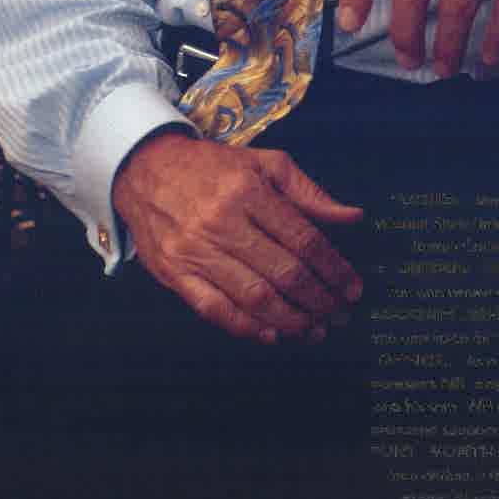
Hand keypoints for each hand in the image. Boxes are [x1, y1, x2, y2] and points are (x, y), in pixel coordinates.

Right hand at [111, 129, 363, 343]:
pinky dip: (245, 328)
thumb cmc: (213, 166)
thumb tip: (353, 217)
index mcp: (249, 191)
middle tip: (337, 313)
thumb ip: (309, 193)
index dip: (333, 268)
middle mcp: (223, 222)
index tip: (352, 287)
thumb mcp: (265, 163)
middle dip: (317, 299)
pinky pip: (214, 310)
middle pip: (282, 272)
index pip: (303, 238)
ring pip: (252, 297)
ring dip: (289, 320)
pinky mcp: (174, 273)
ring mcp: (196, 251)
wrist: (145, 168)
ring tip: (312, 329)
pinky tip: (270, 335)